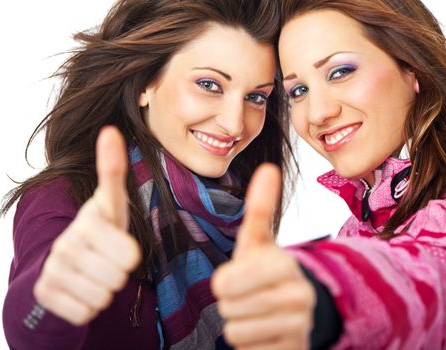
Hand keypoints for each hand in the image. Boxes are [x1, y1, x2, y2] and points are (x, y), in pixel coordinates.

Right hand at [34, 126, 140, 324]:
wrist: (66, 260)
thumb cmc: (99, 229)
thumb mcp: (111, 202)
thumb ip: (113, 169)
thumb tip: (110, 129)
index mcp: (87, 221)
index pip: (129, 255)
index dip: (129, 254)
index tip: (119, 246)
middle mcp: (66, 244)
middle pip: (119, 277)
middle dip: (118, 272)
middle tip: (108, 261)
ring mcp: (52, 271)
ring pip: (103, 297)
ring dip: (105, 289)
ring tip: (96, 273)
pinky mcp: (45, 295)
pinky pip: (87, 313)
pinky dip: (89, 305)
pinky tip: (82, 288)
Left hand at [212, 164, 314, 349]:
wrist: (300, 307)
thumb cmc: (268, 270)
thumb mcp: (260, 241)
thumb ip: (261, 207)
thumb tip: (267, 168)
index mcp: (283, 264)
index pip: (226, 282)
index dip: (224, 282)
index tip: (233, 279)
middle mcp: (296, 295)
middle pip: (227, 307)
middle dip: (231, 301)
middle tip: (249, 294)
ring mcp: (298, 326)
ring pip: (234, 330)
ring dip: (239, 322)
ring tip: (257, 312)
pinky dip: (250, 343)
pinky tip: (265, 331)